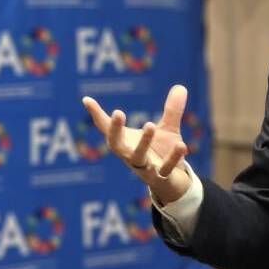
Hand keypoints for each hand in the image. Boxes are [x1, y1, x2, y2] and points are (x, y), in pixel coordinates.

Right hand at [82, 85, 191, 204]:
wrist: (172, 181)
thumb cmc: (161, 152)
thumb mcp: (167, 129)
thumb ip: (172, 110)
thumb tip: (181, 87)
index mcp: (126, 143)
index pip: (108, 129)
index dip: (96, 115)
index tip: (87, 99)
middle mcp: (130, 156)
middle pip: (116, 145)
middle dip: (115, 130)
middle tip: (117, 112)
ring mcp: (144, 168)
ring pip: (138, 157)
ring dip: (143, 142)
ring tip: (150, 124)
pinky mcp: (160, 178)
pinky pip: (165, 169)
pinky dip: (173, 158)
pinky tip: (182, 145)